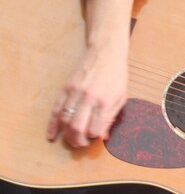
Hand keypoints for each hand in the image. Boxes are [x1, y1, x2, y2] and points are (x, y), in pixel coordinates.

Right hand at [46, 0, 132, 147]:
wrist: (106, 53)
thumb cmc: (116, 75)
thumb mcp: (121, 96)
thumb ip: (112, 116)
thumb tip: (104, 136)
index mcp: (105, 101)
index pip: (95, 129)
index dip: (94, 138)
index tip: (95, 138)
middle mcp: (89, 98)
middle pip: (77, 128)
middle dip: (77, 141)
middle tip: (81, 144)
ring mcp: (76, 93)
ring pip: (65, 120)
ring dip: (66, 135)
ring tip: (71, 140)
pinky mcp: (66, 88)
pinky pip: (56, 110)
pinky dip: (52, 125)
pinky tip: (52, 135)